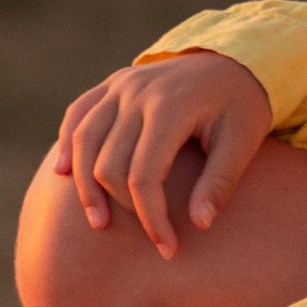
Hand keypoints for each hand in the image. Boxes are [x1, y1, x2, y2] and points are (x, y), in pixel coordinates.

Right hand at [51, 50, 272, 256]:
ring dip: (85, 186)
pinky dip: (67, 144)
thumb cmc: (241, 105)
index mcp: (171, 106)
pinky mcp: (112, 83)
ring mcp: (120, 84)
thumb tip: (199, 225)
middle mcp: (137, 92)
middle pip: (109, 164)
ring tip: (98, 223)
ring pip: (84, 141)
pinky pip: (77, 114)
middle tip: (149, 237)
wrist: (232, 58)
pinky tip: (63, 173)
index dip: (152, 218)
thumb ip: (221, 182)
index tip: (168, 248)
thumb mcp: (244, 140)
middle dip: (125, 209)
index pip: (144, 176)